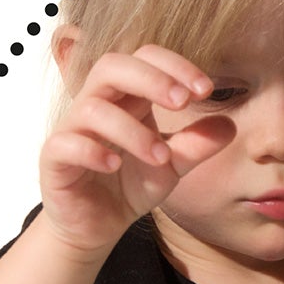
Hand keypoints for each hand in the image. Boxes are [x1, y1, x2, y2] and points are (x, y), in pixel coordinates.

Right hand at [38, 41, 227, 258]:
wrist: (97, 226)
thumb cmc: (133, 184)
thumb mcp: (173, 165)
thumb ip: (198, 144)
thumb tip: (229, 125)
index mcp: (127, 96)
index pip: (146, 58)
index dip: (176, 65)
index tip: (207, 89)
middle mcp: (97, 104)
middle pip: (112, 66)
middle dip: (151, 78)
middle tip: (184, 102)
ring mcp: (71, 130)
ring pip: (92, 108)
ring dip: (132, 130)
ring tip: (161, 156)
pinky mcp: (54, 160)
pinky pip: (64, 143)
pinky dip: (92, 151)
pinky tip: (116, 165)